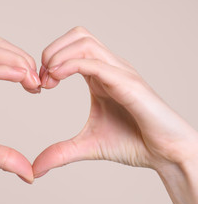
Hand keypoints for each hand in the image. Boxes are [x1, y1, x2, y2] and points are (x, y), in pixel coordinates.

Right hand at [0, 37, 40, 182]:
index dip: (24, 67)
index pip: (2, 59)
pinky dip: (1, 70)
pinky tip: (20, 78)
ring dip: (16, 61)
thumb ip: (6, 158)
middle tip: (39, 82)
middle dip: (24, 59)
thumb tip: (30, 175)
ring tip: (33, 80)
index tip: (38, 88)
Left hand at [33, 27, 197, 176]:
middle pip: (78, 35)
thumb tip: (37, 168)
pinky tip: (57, 78)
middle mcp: (110, 68)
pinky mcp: (128, 84)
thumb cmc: (133, 143)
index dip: (50, 59)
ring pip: (85, 42)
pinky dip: (71, 65)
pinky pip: (95, 63)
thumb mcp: (87, 146)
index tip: (39, 85)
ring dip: (59, 55)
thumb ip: (61, 152)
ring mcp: (120, 73)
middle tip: (42, 79)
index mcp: (100, 76)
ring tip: (49, 79)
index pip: (72, 47)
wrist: (166, 154)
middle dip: (52, 50)